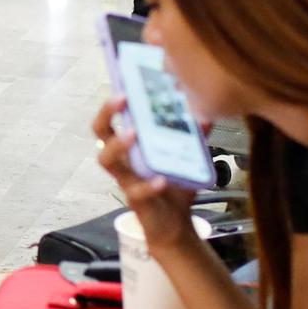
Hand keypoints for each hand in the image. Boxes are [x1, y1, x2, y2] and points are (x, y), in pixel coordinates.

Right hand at [92, 98, 203, 250]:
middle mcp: (123, 161)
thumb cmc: (175, 187)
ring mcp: (126, 180)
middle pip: (100, 134)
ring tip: (133, 134)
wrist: (176, 224)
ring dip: (118, 145)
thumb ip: (195, 136)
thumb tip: (207, 111)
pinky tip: (162, 180)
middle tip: (122, 99)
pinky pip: (135, 192)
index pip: (112, 120)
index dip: (111, 103)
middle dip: (107, 114)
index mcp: (131, 147)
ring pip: (106, 161)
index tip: (122, 84)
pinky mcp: (135, 201)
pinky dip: (148, 185)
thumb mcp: (188, 157)